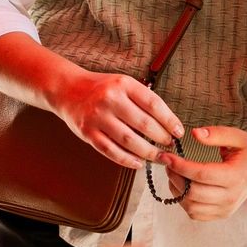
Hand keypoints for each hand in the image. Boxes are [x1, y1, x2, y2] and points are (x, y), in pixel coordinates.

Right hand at [51, 70, 184, 169]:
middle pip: (143, 124)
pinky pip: (110, 150)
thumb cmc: (101, 89)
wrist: (68, 90)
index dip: (169, 120)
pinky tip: (138, 163)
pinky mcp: (87, 132)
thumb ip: (141, 99)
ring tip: (157, 156)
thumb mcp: (122, 84)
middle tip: (169, 146)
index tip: (178, 132)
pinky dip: (126, 160)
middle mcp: (110, 99)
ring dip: (147, 152)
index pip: (153, 104)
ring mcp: (98, 117)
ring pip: (129, 140)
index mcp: (124, 84)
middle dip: (161, 138)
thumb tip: (167, 123)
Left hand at [162, 126, 246, 221]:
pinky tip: (183, 187)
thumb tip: (193, 133)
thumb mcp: (236, 136)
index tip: (166, 156)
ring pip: (191, 206)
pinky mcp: (222, 214)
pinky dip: (184, 202)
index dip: (180, 166)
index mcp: (235, 176)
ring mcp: (227, 209)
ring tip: (174, 174)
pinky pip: (196, 214)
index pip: (201, 175)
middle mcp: (231, 197)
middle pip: (193, 193)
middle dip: (175, 177)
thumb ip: (215, 134)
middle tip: (168, 163)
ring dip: (177, 191)